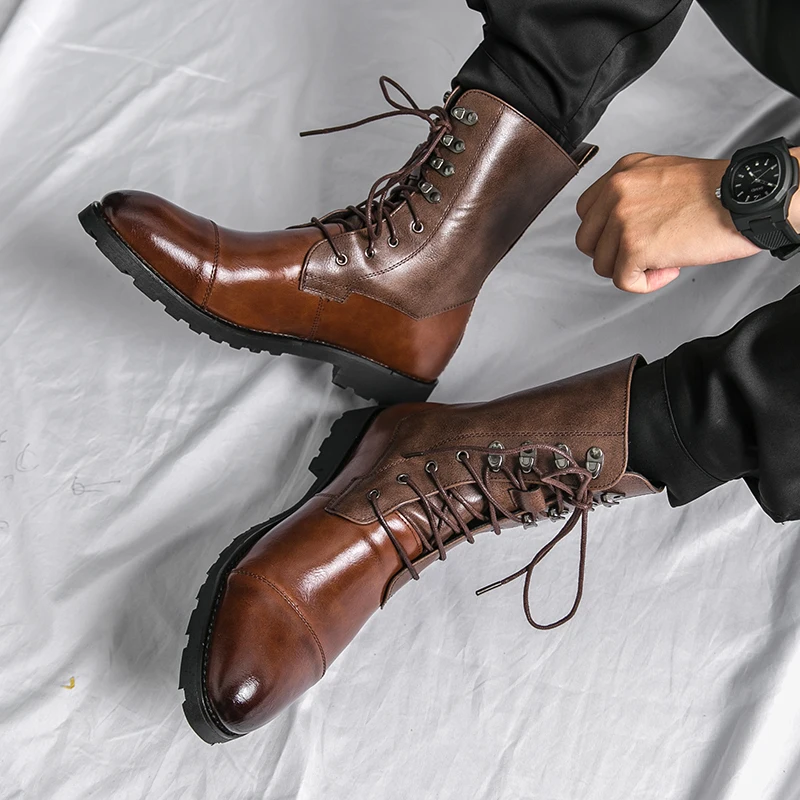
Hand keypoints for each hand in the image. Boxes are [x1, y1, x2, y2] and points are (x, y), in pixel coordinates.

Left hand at [575, 153, 760, 293]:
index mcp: (622, 172)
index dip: (605, 233)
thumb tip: (616, 226)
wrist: (745, 199)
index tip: (629, 238)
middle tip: (645, 253)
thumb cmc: (717, 192)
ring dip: (633, 269)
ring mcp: (622, 219)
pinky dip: (646, 284)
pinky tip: (670, 268)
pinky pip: (623, 281)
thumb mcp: (662, 174)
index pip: (586, 213)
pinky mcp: (634, 246)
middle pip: (587, 241)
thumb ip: (633, 195)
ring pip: (603, 265)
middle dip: (613, 254)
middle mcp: (617, 191)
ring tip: (665, 257)